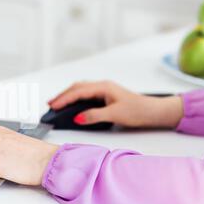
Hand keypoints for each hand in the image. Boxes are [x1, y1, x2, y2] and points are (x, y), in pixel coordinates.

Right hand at [48, 81, 183, 128]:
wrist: (153, 111)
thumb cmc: (137, 110)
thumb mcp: (115, 114)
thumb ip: (94, 115)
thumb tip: (76, 118)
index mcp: (103, 87)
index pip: (78, 92)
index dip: (64, 99)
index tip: (53, 106)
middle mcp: (102, 86)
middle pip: (76, 88)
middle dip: (62, 95)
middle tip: (50, 104)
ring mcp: (103, 90)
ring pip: (80, 89)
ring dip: (67, 95)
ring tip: (56, 103)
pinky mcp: (105, 95)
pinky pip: (85, 94)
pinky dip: (75, 97)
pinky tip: (71, 103)